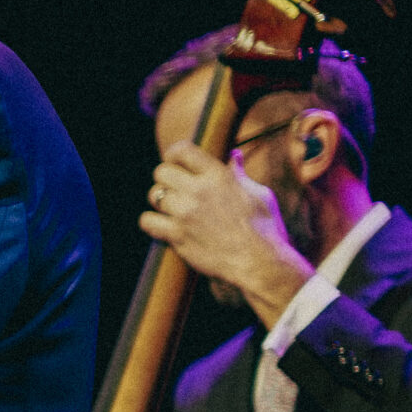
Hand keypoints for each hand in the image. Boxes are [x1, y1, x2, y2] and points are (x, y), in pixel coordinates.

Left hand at [141, 142, 314, 327]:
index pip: (182, 150)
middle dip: (166, 178)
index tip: (176, 162)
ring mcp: (185, 213)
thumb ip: (239, 173)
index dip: (174, 155)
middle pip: (161, 172)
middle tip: (175, 189)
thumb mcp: (257, 193)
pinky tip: (162, 225)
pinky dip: (151, 223)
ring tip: (173, 208)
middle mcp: (199, 191)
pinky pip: (147, 221)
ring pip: (154, 195)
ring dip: (161, 201)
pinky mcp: (177, 235)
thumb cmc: (263, 227)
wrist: (260, 261)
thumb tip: (234, 155)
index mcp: (218, 176)